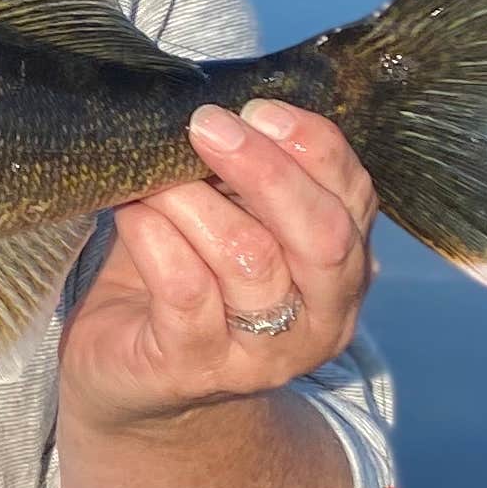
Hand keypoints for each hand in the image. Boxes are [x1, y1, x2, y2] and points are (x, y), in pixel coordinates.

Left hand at [58, 100, 373, 436]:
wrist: (134, 379)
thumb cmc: (187, 279)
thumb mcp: (232, 219)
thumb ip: (244, 176)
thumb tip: (222, 108)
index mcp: (343, 268)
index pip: (355, 198)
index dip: (313, 146)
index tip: (257, 108)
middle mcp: (322, 319)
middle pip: (322, 235)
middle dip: (266, 169)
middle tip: (207, 126)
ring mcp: (263, 354)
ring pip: (249, 258)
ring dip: (192, 200)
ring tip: (152, 175)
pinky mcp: (194, 368)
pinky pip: (185, 289)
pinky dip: (155, 236)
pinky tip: (131, 212)